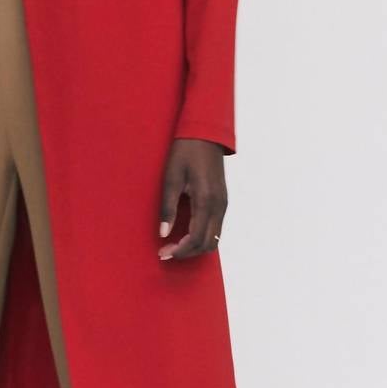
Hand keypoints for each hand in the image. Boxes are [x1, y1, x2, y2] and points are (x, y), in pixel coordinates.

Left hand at [157, 138, 226, 259]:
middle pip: (207, 244)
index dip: (180, 250)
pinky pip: (216, 228)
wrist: (205, 134)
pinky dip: (202, 237)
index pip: (196, 238)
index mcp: (206, 200)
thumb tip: (163, 233)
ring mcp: (223, 204)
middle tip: (166, 252)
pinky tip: (185, 234)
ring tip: (174, 245)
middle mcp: (219, 206)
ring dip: (195, 247)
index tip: (164, 253)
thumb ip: (168, 208)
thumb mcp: (171, 178)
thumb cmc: (185, 152)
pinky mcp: (223, 201)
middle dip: (187, 252)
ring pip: (214, 239)